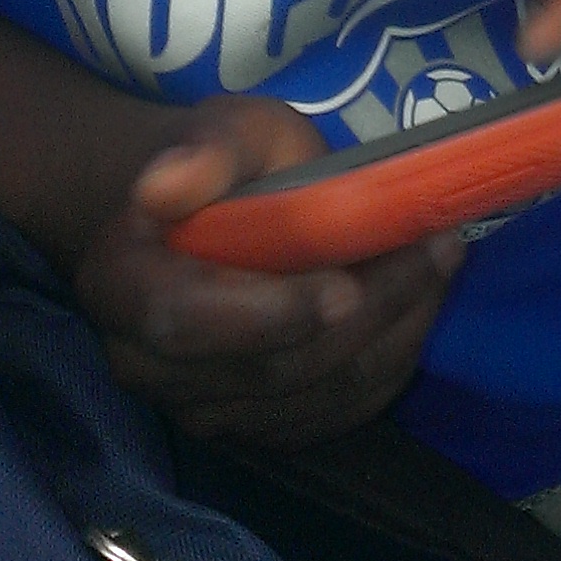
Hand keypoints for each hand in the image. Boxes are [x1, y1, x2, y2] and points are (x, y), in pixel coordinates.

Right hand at [73, 94, 463, 449]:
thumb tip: (168, 183)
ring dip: (391, 335)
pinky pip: (335, 415)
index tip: (343, 286)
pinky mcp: (256, 429)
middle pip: (269, 369)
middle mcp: (149, 367)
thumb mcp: (224, 130)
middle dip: (364, 313)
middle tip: (436, 248)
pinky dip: (389, 363)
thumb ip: (207, 151)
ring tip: (440, 261)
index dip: (267, 313)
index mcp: (121, 285)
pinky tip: (420, 305)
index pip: (185, 321)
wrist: (203, 220)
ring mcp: (201, 409)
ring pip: (314, 397)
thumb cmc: (219, 168)